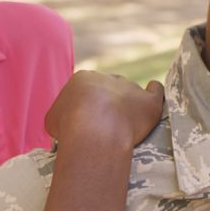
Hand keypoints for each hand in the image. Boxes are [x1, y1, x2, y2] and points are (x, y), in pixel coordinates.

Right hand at [45, 70, 164, 149]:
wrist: (95, 131)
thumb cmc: (70, 128)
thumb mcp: (53, 120)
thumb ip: (62, 116)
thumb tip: (66, 122)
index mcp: (83, 79)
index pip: (87, 92)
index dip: (87, 111)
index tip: (87, 127)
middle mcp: (108, 78)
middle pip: (109, 91)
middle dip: (107, 109)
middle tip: (104, 130)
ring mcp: (130, 89)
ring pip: (131, 94)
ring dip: (129, 107)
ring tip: (124, 128)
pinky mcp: (149, 102)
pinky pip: (156, 91)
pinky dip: (154, 91)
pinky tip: (153, 93)